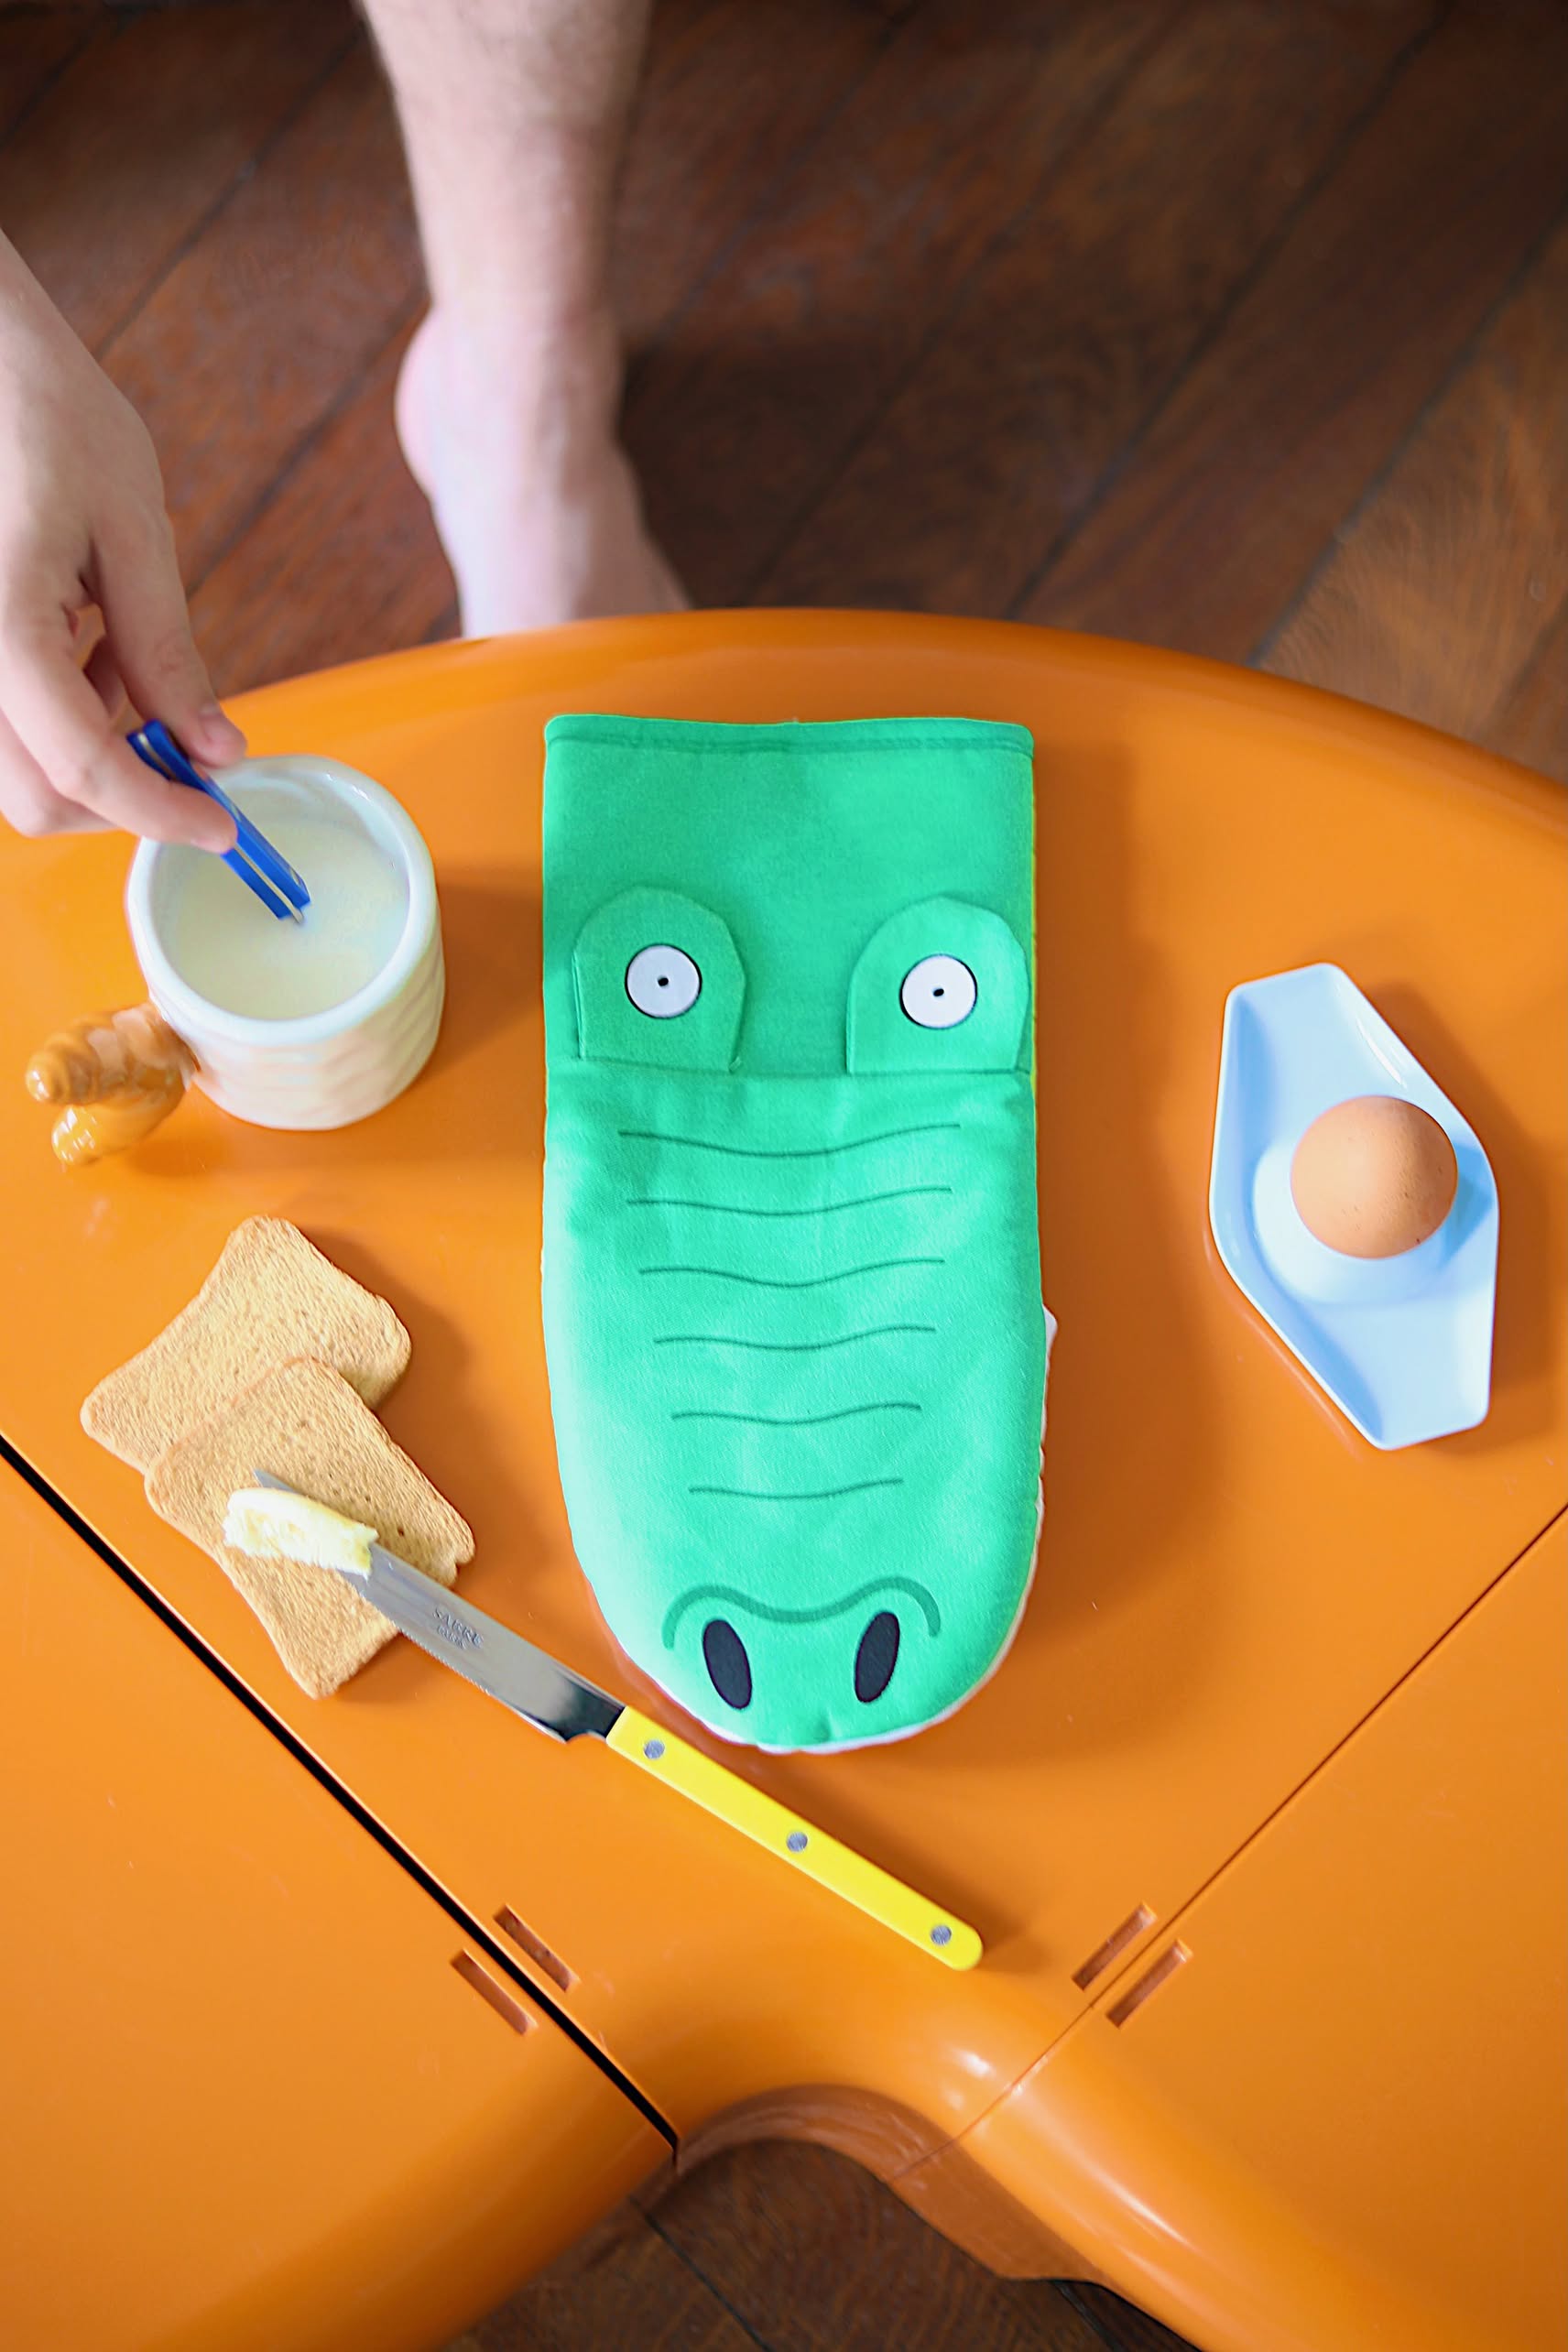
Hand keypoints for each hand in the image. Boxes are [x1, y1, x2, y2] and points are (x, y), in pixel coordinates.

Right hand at [0, 235, 242, 845]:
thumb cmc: (43, 411)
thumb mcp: (131, 529)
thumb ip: (168, 653)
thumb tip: (214, 752)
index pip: (81, 767)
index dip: (161, 813)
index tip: (225, 826)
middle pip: (33, 798)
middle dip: (122, 799)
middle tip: (191, 760)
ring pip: (14, 772)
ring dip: (88, 756)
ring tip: (123, 655)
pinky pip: (2, 723)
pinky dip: (56, 717)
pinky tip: (85, 641)